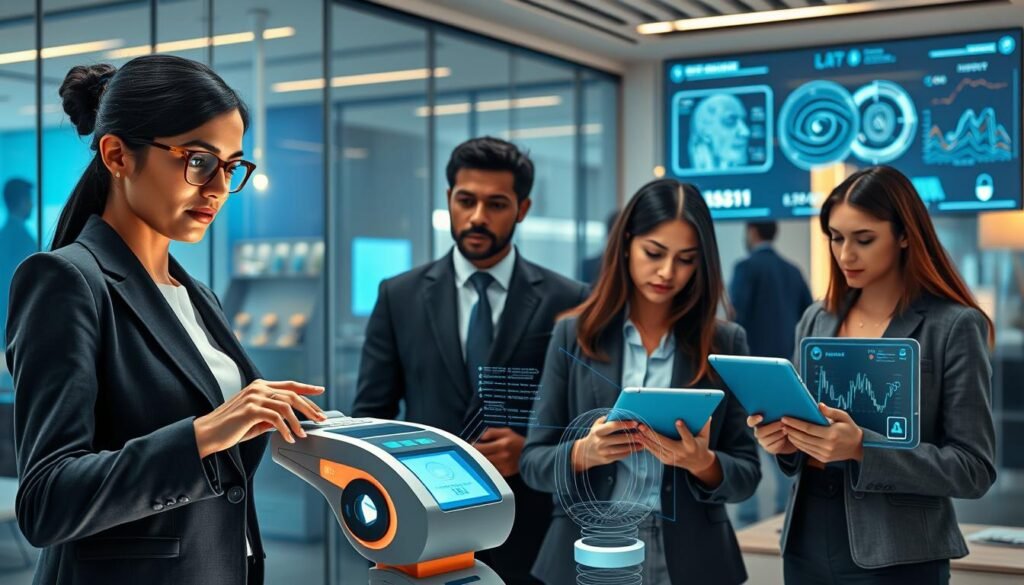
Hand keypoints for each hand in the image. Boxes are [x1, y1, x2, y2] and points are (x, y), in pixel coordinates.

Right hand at [193, 379, 325, 458]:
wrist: (208, 433)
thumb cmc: (231, 428)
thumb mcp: (256, 419)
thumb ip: (272, 416)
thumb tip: (291, 420)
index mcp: (259, 386)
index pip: (289, 385)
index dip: (306, 388)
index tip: (320, 390)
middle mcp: (258, 388)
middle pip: (292, 394)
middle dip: (309, 407)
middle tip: (320, 418)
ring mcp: (254, 397)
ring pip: (286, 405)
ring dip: (298, 421)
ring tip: (303, 433)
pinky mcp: (250, 409)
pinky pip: (276, 418)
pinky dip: (285, 429)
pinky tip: (288, 437)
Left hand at [473, 427, 525, 476]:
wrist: (530, 454)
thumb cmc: (517, 441)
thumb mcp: (506, 431)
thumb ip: (492, 432)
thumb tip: (481, 436)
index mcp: (502, 445)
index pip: (480, 448)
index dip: (472, 447)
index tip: (470, 445)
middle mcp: (502, 457)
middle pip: (481, 458)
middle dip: (474, 455)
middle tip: (470, 452)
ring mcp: (503, 466)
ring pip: (484, 466)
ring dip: (479, 462)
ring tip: (477, 458)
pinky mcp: (504, 473)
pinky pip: (491, 471)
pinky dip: (486, 467)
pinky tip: (485, 463)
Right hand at [571, 416, 641, 471]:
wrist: (584, 452)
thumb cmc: (594, 435)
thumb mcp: (597, 425)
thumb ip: (607, 419)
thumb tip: (619, 413)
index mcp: (598, 431)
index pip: (613, 426)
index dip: (625, 424)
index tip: (635, 423)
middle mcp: (600, 442)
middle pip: (620, 438)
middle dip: (633, 436)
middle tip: (642, 433)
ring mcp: (603, 452)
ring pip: (622, 448)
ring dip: (634, 445)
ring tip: (642, 442)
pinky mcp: (607, 459)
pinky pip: (621, 455)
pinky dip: (630, 452)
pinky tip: (636, 448)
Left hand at [636, 419, 715, 472]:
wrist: (698, 463)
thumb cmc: (701, 444)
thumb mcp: (705, 435)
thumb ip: (705, 424)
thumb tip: (706, 412)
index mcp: (692, 445)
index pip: (688, 437)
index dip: (683, 430)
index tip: (678, 421)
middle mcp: (681, 453)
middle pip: (665, 443)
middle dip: (652, 434)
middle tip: (642, 425)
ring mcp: (673, 458)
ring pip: (657, 447)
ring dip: (645, 438)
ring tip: (637, 430)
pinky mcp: (666, 460)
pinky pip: (654, 451)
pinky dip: (646, 444)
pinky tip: (639, 437)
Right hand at [747, 414, 797, 454]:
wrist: (791, 434)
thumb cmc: (785, 421)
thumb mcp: (781, 416)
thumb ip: (777, 412)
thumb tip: (782, 404)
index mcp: (757, 422)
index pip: (750, 421)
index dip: (754, 420)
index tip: (761, 416)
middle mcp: (758, 432)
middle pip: (759, 432)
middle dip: (771, 428)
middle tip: (782, 424)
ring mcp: (762, 441)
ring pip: (765, 440)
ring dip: (777, 435)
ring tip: (786, 430)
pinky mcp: (769, 448)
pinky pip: (772, 447)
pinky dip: (780, 442)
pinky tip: (786, 437)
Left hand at [781, 403, 863, 463]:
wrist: (858, 447)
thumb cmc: (850, 429)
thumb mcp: (843, 417)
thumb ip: (830, 411)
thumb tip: (818, 405)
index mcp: (831, 434)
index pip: (808, 428)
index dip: (795, 423)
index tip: (785, 418)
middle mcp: (827, 446)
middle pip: (803, 437)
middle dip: (790, 430)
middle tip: (781, 423)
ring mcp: (825, 454)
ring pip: (803, 445)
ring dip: (792, 438)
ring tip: (785, 430)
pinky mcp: (823, 458)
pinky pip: (807, 451)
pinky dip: (798, 444)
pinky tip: (793, 438)